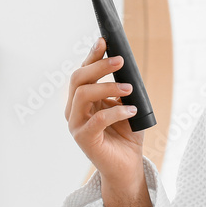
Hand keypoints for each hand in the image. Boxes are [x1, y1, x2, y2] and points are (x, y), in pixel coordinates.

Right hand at [65, 36, 144, 182]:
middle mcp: (74, 110)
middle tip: (120, 60)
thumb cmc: (126, 135)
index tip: (104, 40)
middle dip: (99, 66)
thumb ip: (122, 88)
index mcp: (82, 100)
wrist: (127, 166)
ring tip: (129, 89)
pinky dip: (116, 111)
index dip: (92, 55)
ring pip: (83, 95)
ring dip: (108, 87)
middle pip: (78, 79)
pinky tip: (131, 110)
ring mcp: (76, 125)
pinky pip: (97, 119)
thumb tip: (125, 66)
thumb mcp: (127, 105)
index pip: (83, 72)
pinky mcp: (84, 139)